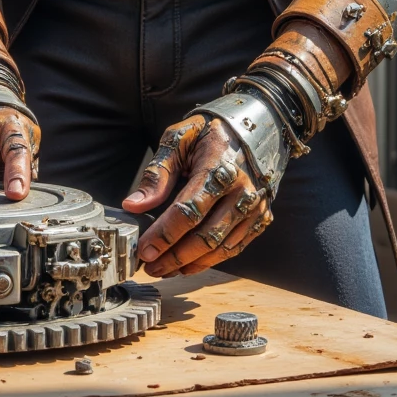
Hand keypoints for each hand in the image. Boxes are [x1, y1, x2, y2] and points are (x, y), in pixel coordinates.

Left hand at [122, 114, 271, 276]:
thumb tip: (134, 205)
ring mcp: (255, 207)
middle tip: (150, 266)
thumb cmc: (211, 133)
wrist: (257, 127)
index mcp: (219, 167)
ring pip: (220, 248)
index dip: (164, 235)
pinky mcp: (261, 218)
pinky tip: (188, 264)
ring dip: (190, 264)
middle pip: (205, 236)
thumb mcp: (180, 139)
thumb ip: (158, 173)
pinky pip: (234, 248)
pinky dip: (210, 261)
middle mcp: (243, 190)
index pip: (188, 210)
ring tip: (164, 269)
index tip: (144, 250)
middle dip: (174, 257)